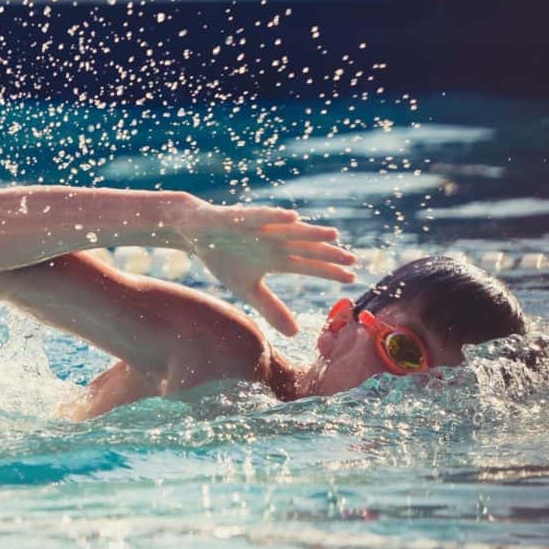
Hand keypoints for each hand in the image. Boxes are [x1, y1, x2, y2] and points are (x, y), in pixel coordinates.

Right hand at [179, 198, 356, 335]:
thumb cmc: (224, 257)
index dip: (329, 271)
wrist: (195, 233)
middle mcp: (274, 241)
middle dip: (328, 254)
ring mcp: (261, 228)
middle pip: (306, 248)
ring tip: (333, 236)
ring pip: (290, 230)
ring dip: (310, 232)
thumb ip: (271, 308)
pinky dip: (275, 216)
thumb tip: (295, 333)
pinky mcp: (242, 217)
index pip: (308, 265)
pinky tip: (292, 217)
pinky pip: (261, 216)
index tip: (352, 279)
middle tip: (353, 260)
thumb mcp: (247, 289)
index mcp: (277, 258)